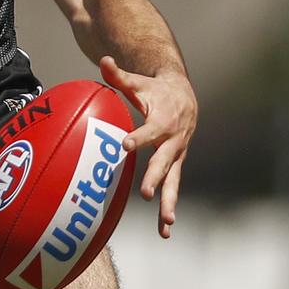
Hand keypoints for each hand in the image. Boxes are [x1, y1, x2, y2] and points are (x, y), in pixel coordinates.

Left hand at [100, 56, 196, 238]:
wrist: (184, 97)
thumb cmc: (154, 90)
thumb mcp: (138, 82)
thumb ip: (118, 75)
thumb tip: (103, 59)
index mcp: (162, 120)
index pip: (149, 131)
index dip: (139, 138)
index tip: (126, 146)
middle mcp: (173, 141)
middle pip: (163, 161)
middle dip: (155, 177)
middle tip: (146, 193)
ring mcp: (176, 155)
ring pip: (174, 181)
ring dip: (169, 202)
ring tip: (166, 223)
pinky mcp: (176, 164)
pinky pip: (174, 187)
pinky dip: (170, 207)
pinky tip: (165, 230)